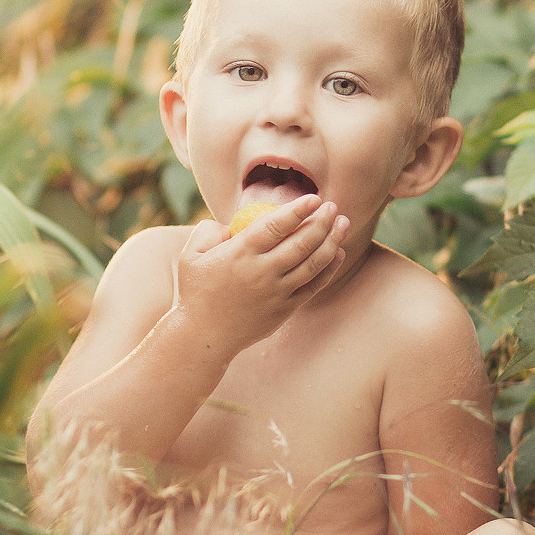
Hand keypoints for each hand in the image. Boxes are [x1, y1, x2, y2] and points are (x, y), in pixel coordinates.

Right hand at [171, 195, 347, 355]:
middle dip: (322, 221)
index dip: (298, 210)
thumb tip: (232, 223)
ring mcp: (276, 292)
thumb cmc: (196, 291)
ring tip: (343, 223)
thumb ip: (209, 231)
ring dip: (332, 241)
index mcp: (240, 254)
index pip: (276, 226)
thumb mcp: (191, 255)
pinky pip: (313, 286)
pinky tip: (338, 253)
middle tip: (333, 206)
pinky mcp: (285, 309)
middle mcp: (262, 272)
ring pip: (313, 263)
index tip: (314, 198)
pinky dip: (329, 269)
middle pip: (302, 242)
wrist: (204, 335)